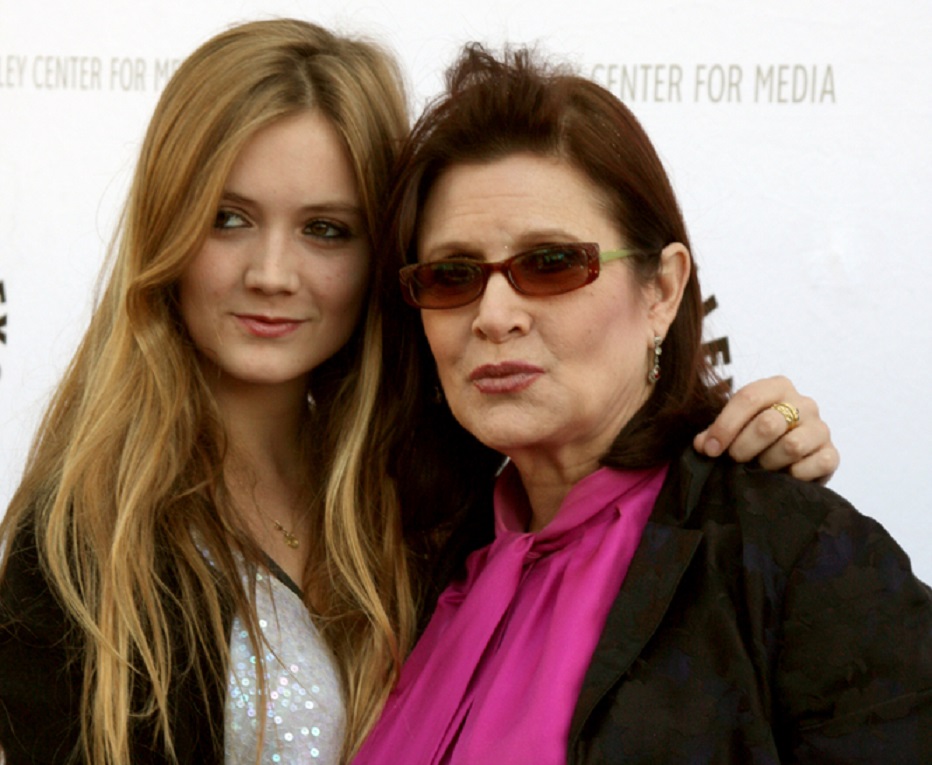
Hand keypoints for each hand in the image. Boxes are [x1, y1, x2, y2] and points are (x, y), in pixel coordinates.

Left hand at [693, 375, 838, 482]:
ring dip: (768, 462)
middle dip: (744, 447)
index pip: (748, 398)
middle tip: (735, 459)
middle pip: (769, 424)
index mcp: (777, 387)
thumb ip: (715, 434)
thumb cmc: (756, 437)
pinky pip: (815, 464)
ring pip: (791, 446)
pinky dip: (795, 474)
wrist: (791, 457)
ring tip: (761, 467)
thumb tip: (701, 445)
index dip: (725, 425)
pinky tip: (784, 475)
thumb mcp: (734, 428)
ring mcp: (820, 427)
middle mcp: (803, 403)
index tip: (710, 449)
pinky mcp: (832, 453)